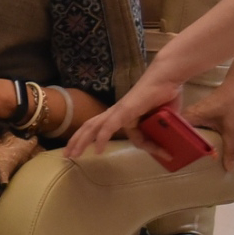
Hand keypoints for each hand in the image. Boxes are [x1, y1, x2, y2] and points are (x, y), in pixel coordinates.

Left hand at [65, 69, 183, 158]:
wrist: (166, 80)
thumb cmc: (163, 97)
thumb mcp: (159, 124)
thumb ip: (157, 136)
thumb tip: (166, 151)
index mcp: (119, 115)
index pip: (109, 132)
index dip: (111, 144)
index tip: (116, 154)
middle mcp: (114, 112)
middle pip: (89, 127)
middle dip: (76, 141)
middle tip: (67, 155)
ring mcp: (118, 111)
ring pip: (93, 128)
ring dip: (81, 141)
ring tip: (72, 154)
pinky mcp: (125, 111)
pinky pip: (110, 127)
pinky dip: (102, 138)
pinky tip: (97, 150)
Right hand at [183, 82, 233, 171]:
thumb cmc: (233, 105)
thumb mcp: (233, 130)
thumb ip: (231, 149)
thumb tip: (229, 168)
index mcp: (190, 117)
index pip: (174, 133)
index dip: (175, 147)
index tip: (176, 160)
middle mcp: (187, 115)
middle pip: (179, 134)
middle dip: (181, 148)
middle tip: (182, 162)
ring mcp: (193, 114)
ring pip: (186, 132)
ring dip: (189, 143)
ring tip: (190, 158)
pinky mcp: (201, 114)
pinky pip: (193, 129)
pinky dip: (196, 138)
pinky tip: (201, 147)